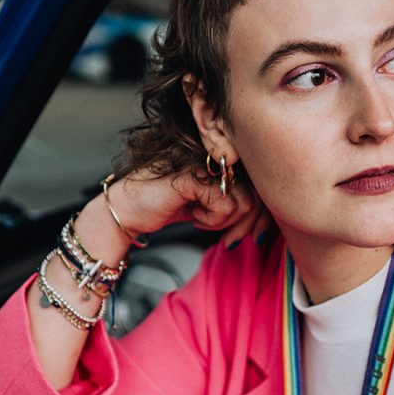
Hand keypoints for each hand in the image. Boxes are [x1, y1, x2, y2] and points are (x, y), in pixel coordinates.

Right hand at [100, 165, 272, 250]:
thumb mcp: (208, 204)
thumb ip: (235, 202)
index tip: (255, 236)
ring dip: (224, 222)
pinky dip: (211, 221)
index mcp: (221, 157)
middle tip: (233, 240)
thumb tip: (267, 224)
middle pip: (258, 192)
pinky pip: (225, 206)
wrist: (126, 210)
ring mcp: (204, 162)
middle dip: (248, 223)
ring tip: (204, 222)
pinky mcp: (194, 175)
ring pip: (244, 201)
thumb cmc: (165, 206)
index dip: (263, 213)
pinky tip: (193, 218)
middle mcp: (216, 154)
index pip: (260, 182)